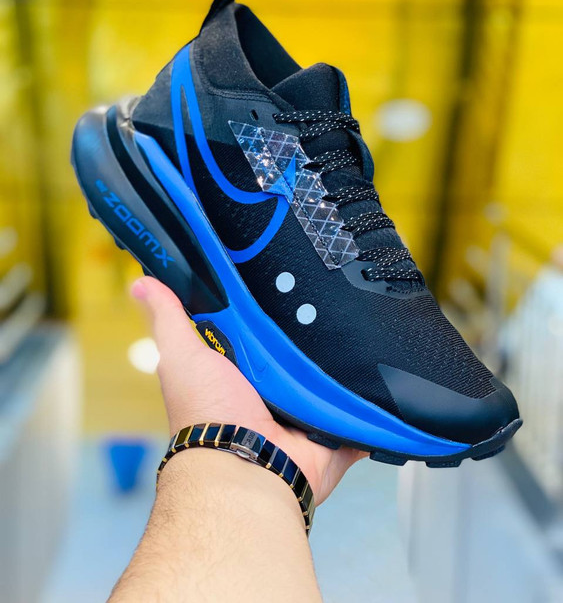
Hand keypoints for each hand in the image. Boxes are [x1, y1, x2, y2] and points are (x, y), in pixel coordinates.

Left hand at [132, 276, 365, 503]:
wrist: (247, 466)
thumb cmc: (207, 413)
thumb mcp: (181, 355)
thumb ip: (169, 318)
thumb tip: (144, 282)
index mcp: (238, 370)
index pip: (257, 328)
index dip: (267, 306)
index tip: (283, 270)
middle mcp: (271, 391)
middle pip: (298, 349)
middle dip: (313, 328)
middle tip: (330, 293)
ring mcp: (303, 412)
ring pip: (331, 376)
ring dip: (341, 361)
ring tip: (362, 324)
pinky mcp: (332, 431)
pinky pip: (357, 411)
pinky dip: (370, 400)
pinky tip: (385, 375)